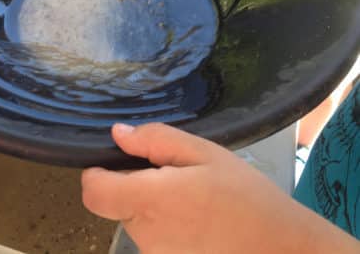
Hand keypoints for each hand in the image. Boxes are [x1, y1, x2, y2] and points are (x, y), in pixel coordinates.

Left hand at [82, 123, 358, 253]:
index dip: (97, 173)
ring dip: (153, 204)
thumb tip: (117, 134)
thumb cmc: (246, 195)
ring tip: (194, 198)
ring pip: (136, 219)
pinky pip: (154, 237)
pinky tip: (199, 220)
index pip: (94, 192)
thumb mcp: (205, 153)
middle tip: (178, 175)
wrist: (283, 250)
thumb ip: (156, 140)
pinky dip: (167, 224)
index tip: (117, 162)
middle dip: (137, 184)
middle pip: (117, 201)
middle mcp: (146, 234)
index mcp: (151, 200)